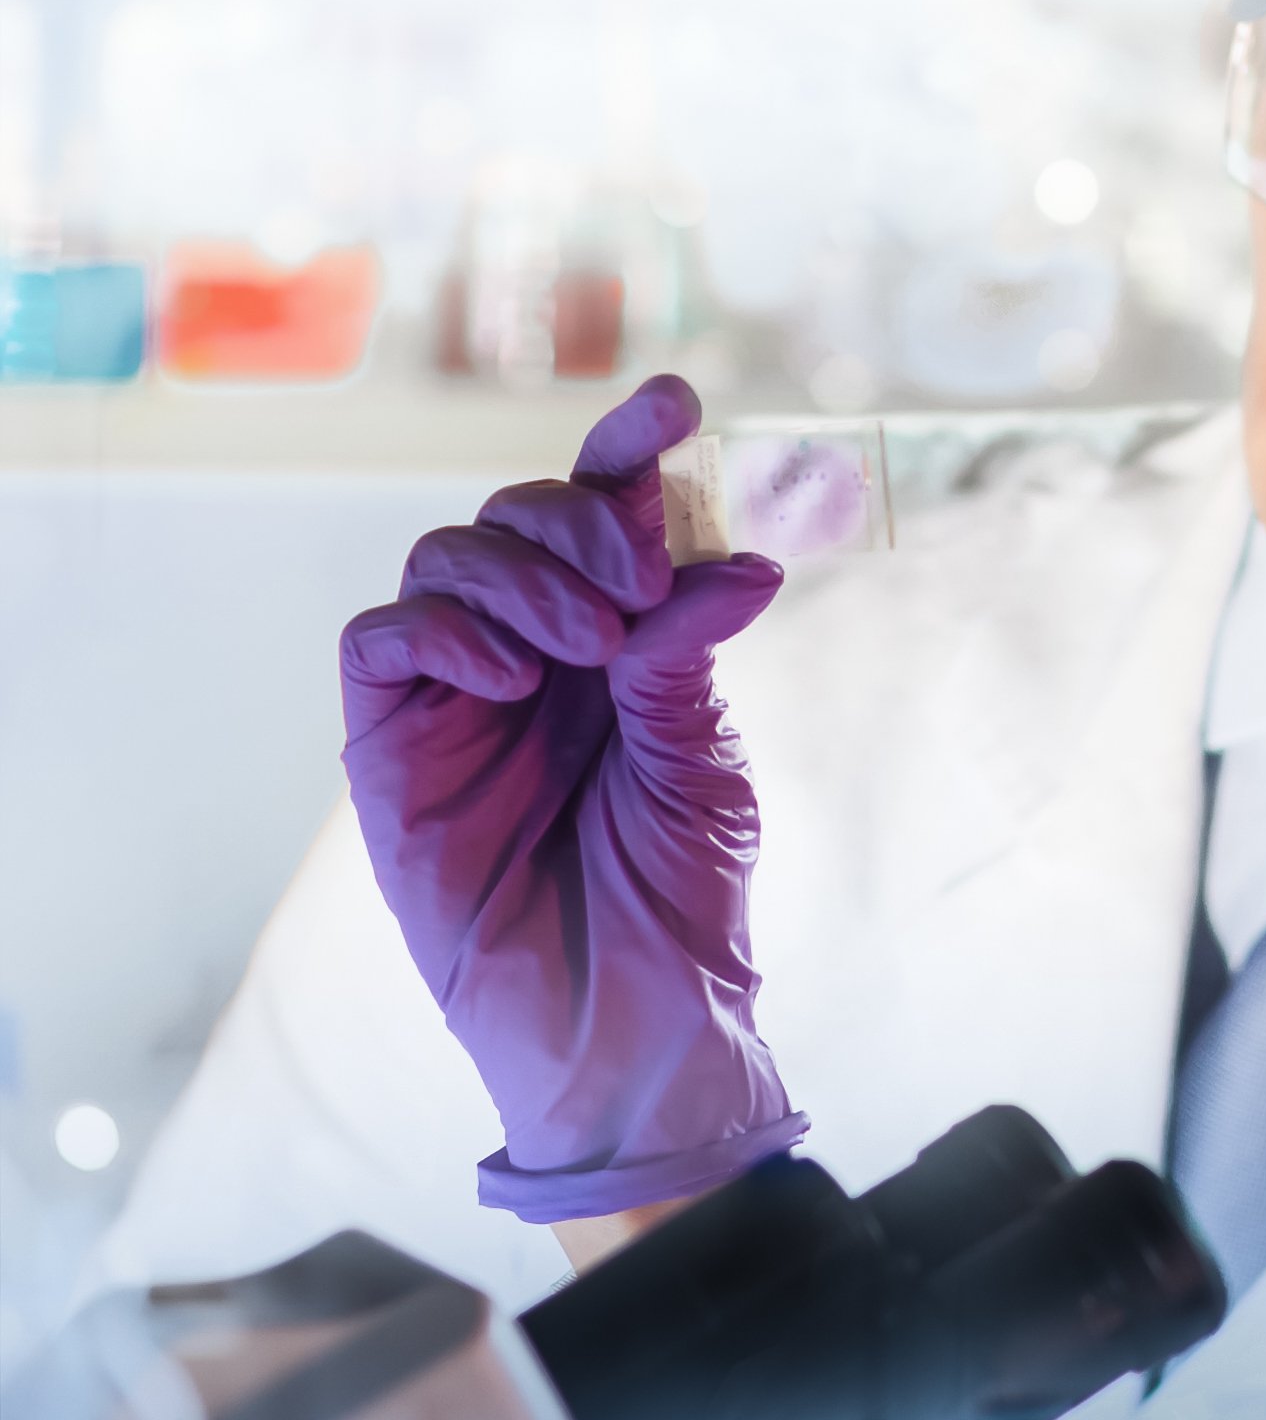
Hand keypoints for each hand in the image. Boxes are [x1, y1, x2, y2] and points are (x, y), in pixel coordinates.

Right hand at [339, 375, 805, 1220]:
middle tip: (639, 589)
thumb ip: (687, 654)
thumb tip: (731, 559)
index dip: (630, 448)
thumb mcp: (701, 759)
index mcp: (621, 641)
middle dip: (584, 522)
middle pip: (522, 513)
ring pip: (449, 554)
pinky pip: (380, 639)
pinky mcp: (388, 747)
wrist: (629, 1020)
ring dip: (524, 575)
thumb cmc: (677, 898)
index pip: (611, 516)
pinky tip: (512, 677)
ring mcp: (457, 695)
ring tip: (592, 648)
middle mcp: (535, 650)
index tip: (676, 399)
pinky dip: (446, 629)